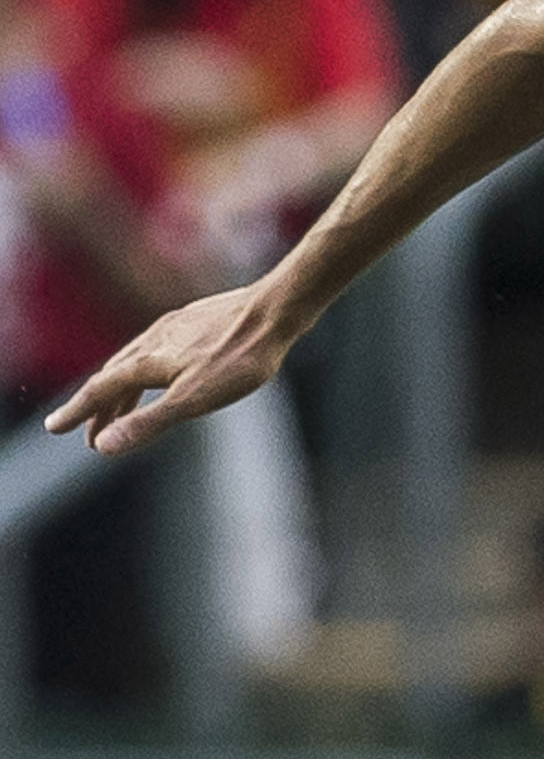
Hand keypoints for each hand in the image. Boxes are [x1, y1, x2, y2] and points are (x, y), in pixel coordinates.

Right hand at [48, 284, 295, 455]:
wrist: (273, 312)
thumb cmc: (239, 360)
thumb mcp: (194, 400)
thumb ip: (148, 422)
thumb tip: (103, 446)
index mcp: (145, 362)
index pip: (100, 391)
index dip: (77, 413)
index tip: (54, 428)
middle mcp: (150, 342)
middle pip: (112, 378)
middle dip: (97, 408)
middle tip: (87, 434)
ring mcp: (170, 329)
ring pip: (133, 362)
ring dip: (120, 390)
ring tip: (118, 411)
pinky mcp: (190, 322)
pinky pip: (153, 349)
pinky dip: (142, 369)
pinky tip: (158, 371)